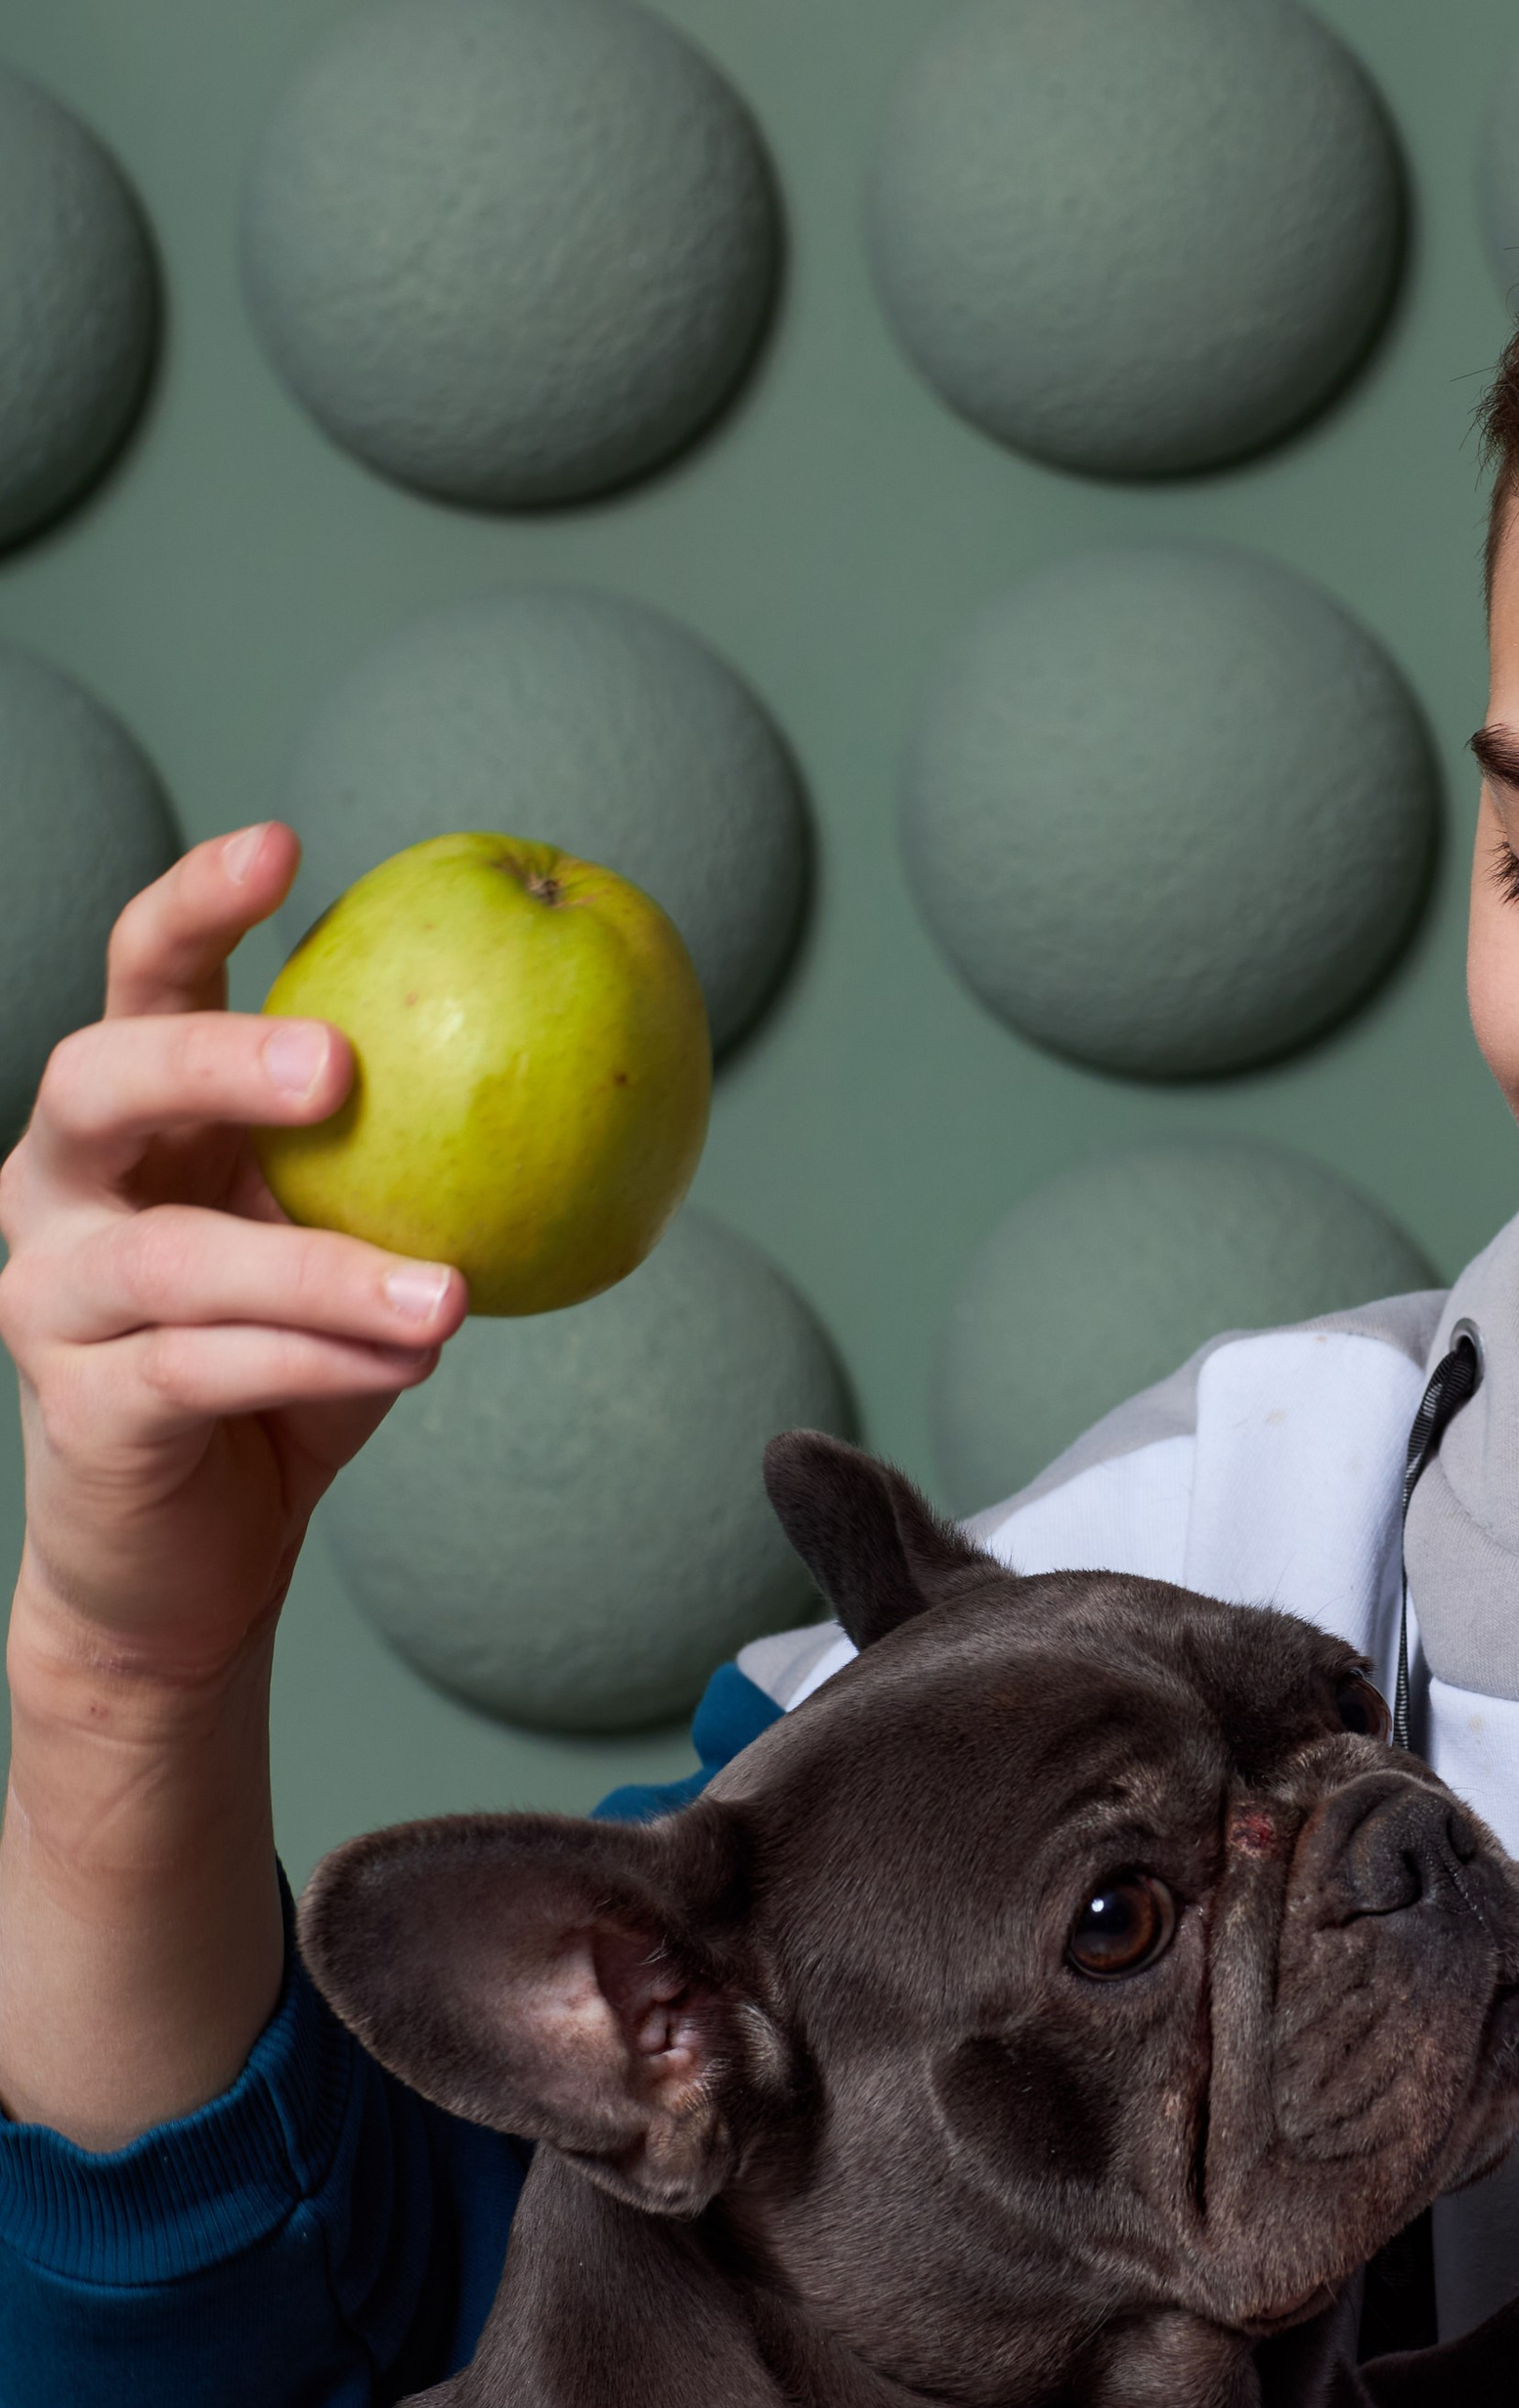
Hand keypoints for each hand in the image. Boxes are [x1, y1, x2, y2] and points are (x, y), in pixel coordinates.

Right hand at [0, 822, 464, 1697]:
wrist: (190, 1563)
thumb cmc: (286, 1378)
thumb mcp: (355, 1250)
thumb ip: (408, 1166)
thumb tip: (576, 1057)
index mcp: (127, 1123)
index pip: (138, 981)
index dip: (192, 904)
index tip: (283, 844)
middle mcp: (59, 1189)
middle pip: (98, 1079)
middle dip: (213, 1059)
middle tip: (340, 1064)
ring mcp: (53, 1300)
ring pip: (172, 1258)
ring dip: (322, 1268)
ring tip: (450, 1293)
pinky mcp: (83, 1412)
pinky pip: (200, 1370)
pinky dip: (311, 1360)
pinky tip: (409, 1359)